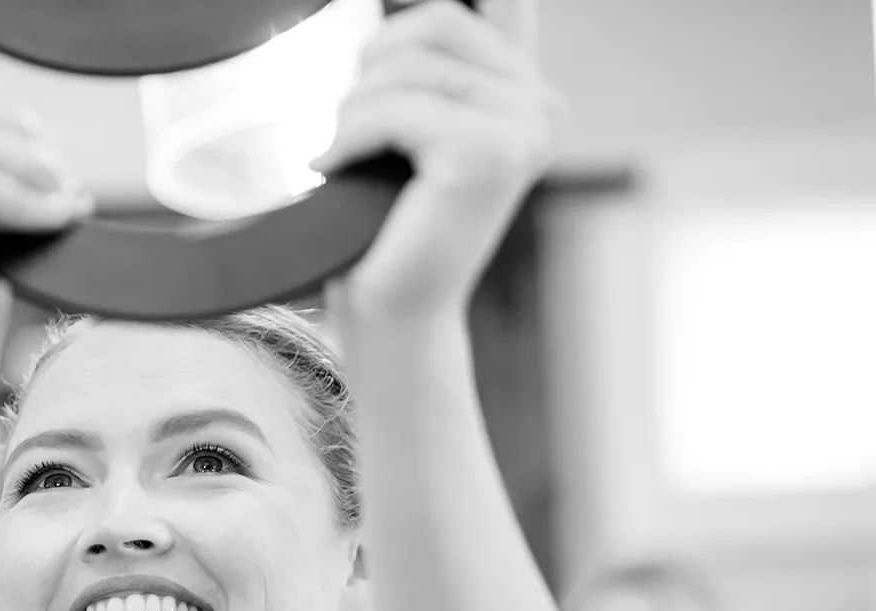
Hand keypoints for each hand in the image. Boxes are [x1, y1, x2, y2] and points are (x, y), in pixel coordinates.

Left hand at [315, 0, 562, 323]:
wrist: (394, 315)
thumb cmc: (392, 229)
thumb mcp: (418, 130)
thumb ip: (444, 64)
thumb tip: (440, 2)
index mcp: (530, 94)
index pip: (504, 1)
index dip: (451, 3)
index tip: (418, 7)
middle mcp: (543, 107)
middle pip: (437, 23)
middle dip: (373, 68)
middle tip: (351, 127)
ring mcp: (524, 129)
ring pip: (409, 66)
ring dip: (353, 110)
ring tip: (344, 157)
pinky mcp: (487, 154)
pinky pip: (394, 109)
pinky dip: (348, 136)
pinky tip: (333, 167)